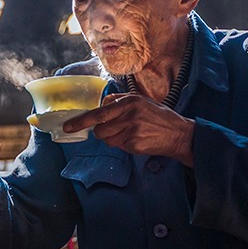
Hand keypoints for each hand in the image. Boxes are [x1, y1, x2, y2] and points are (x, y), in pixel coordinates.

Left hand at [62, 93, 194, 166]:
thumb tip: (101, 104)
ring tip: (129, 134)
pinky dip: (124, 145)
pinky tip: (137, 140)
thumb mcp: (141, 102)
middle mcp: (129, 115)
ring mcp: (131, 131)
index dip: (81, 121)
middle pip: (100, 129)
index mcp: (129, 102)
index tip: (68, 126)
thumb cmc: (159, 117)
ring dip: (113, 139)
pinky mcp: (134, 144)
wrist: (179, 134)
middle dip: (102, 132)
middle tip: (114, 130)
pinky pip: (118, 146)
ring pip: (107, 140)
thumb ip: (120, 102)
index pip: (98, 113)